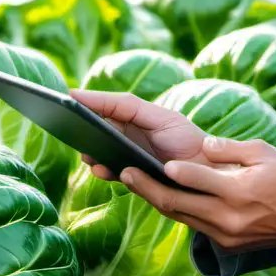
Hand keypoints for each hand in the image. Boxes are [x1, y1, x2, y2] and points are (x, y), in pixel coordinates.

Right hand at [68, 89, 210, 179]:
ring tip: (85, 151)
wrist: (209, 175)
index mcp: (134, 117)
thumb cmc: (187, 139)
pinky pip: (112, 174)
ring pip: (101, 153)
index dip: (88, 101)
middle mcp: (128, 137)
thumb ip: (130, 107)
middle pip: (98, 129)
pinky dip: (103, 171)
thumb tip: (94, 98)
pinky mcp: (132, 180)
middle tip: (69, 125)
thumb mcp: (161, 118)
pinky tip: (100, 169)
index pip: (106, 106)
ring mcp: (128, 158)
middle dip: (83, 128)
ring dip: (91, 153)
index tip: (67, 96)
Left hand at [117, 135, 275, 253]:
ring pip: (179, 216)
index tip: (156, 161)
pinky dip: (174, 208)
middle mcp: (226, 217)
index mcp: (238, 192)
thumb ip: (232, 148)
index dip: (176, 171)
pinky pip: (191, 223)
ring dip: (154, 198)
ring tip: (131, 180)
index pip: (198, 180)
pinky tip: (158, 194)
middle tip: (124, 172)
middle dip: (147, 187)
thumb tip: (205, 146)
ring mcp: (223, 234)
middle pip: (176, 204)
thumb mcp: (266, 154)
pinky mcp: (223, 243)